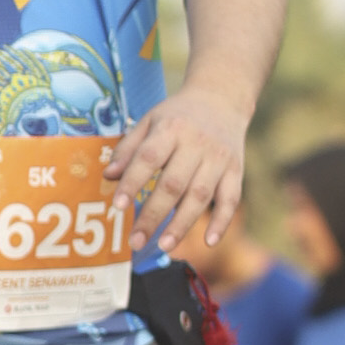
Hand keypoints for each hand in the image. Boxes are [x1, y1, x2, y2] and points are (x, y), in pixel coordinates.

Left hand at [107, 81, 245, 259]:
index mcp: (170, 129)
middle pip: (173, 184)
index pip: (148, 159)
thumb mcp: (149, 121)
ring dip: (182, 224)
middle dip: (153, 215)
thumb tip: (108, 176)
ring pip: (200, 196)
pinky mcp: (236, 170)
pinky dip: (221, 222)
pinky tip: (208, 241)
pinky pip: (231, 199)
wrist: (222, 99)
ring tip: (165, 246)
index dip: (132, 183)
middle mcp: (196, 144)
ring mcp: (219, 159)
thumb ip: (128, 149)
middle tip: (136, 241)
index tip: (118, 207)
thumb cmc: (178, 116)